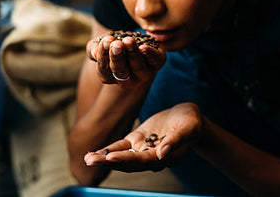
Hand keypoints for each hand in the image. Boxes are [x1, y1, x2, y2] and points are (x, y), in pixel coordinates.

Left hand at [84, 103, 202, 171]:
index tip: (111, 157)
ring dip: (104, 158)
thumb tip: (162, 153)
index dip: (127, 160)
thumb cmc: (192, 122)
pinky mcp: (138, 140)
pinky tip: (95, 153)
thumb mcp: (189, 127)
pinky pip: (121, 147)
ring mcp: (143, 149)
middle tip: (90, 160)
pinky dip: (108, 150)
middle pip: (128, 162)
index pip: (143, 160)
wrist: (189, 117)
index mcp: (165, 157)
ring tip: (88, 158)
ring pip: (121, 156)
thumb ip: (176, 140)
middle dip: (108, 162)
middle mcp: (152, 157)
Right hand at [86, 33, 165, 86]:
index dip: (103, 57)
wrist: (140, 43)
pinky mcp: (158, 63)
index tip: (105, 41)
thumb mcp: (102, 46)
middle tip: (116, 44)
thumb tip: (94, 52)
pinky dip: (150, 54)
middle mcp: (128, 80)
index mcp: (112, 77)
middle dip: (118, 57)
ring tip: (128, 41)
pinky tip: (144, 47)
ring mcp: (144, 73)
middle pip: (121, 71)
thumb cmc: (116, 46)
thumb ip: (93, 49)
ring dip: (132, 53)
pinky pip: (155, 61)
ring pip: (138, 66)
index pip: (104, 71)